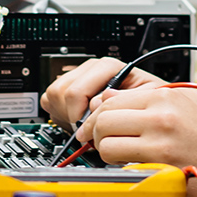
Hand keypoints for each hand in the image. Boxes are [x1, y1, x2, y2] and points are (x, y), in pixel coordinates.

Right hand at [40, 57, 164, 130]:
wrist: (145, 102)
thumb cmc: (147, 100)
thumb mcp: (146, 98)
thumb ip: (123, 100)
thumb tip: (96, 104)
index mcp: (107, 67)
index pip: (76, 91)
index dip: (79, 115)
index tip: (88, 129)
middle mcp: (90, 68)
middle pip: (61, 92)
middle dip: (72, 115)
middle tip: (86, 128)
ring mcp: (78, 76)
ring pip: (53, 94)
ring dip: (65, 113)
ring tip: (84, 122)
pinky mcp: (68, 86)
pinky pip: (50, 98)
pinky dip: (59, 112)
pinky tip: (77, 118)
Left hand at [77, 87, 196, 196]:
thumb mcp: (183, 110)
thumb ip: (145, 104)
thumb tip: (106, 99)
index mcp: (165, 96)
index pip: (110, 100)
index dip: (96, 118)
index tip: (95, 130)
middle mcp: (161, 113)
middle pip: (102, 119)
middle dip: (96, 135)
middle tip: (102, 146)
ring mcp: (160, 139)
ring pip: (106, 143)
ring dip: (107, 154)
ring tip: (122, 159)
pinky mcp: (161, 165)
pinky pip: (122, 165)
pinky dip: (122, 169)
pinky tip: (136, 170)